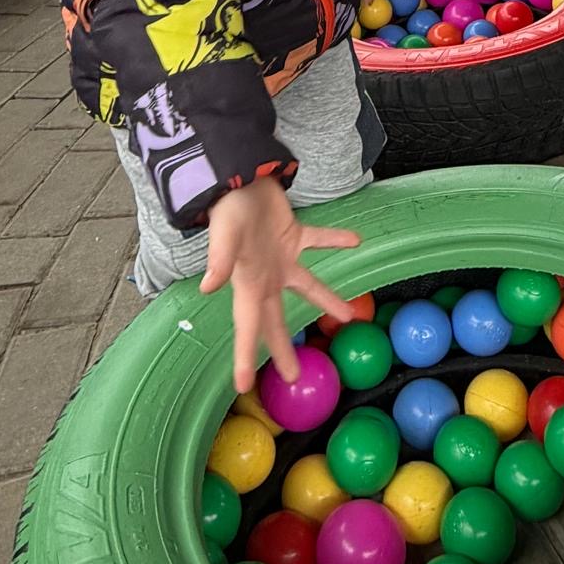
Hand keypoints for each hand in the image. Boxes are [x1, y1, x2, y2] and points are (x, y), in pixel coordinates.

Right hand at [202, 177, 359, 392]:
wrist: (238, 175)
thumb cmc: (228, 208)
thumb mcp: (223, 235)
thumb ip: (220, 261)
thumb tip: (209, 288)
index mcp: (248, 283)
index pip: (247, 328)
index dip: (244, 358)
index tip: (243, 388)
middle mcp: (265, 277)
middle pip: (276, 320)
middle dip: (283, 348)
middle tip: (294, 377)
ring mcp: (281, 257)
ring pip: (307, 286)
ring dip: (327, 300)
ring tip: (349, 316)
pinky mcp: (293, 234)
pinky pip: (318, 240)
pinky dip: (335, 240)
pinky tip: (355, 240)